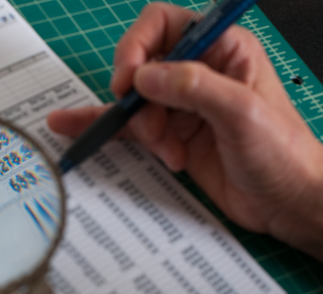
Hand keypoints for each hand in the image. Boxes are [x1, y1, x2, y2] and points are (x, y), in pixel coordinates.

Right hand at [48, 2, 322, 260]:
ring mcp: (180, 107)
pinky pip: (129, 128)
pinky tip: (72, 127)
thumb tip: (144, 76)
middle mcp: (197, 73)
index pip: (163, 25)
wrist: (285, 203)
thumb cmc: (281, 154)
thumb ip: (194, 87)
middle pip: (141, 68)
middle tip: (155, 130)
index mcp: (222, 50)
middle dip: (140, 101)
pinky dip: (104, 129)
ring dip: (140, 129)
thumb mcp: (242, 114)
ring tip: (166, 153)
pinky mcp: (170, 137)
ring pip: (133, 103)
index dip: (138, 47)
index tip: (129, 81)